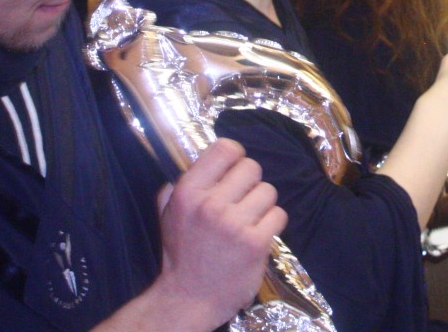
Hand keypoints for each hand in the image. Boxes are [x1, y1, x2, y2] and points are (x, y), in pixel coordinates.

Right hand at [137, 139, 283, 330]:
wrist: (189, 299)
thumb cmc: (181, 255)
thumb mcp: (168, 215)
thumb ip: (177, 186)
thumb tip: (197, 162)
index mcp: (188, 191)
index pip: (226, 148)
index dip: (234, 158)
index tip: (233, 173)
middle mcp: (210, 204)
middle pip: (252, 167)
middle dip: (249, 183)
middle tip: (240, 202)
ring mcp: (234, 224)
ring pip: (268, 190)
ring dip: (262, 205)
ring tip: (248, 221)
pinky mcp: (256, 243)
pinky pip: (279, 215)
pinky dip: (272, 224)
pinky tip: (258, 235)